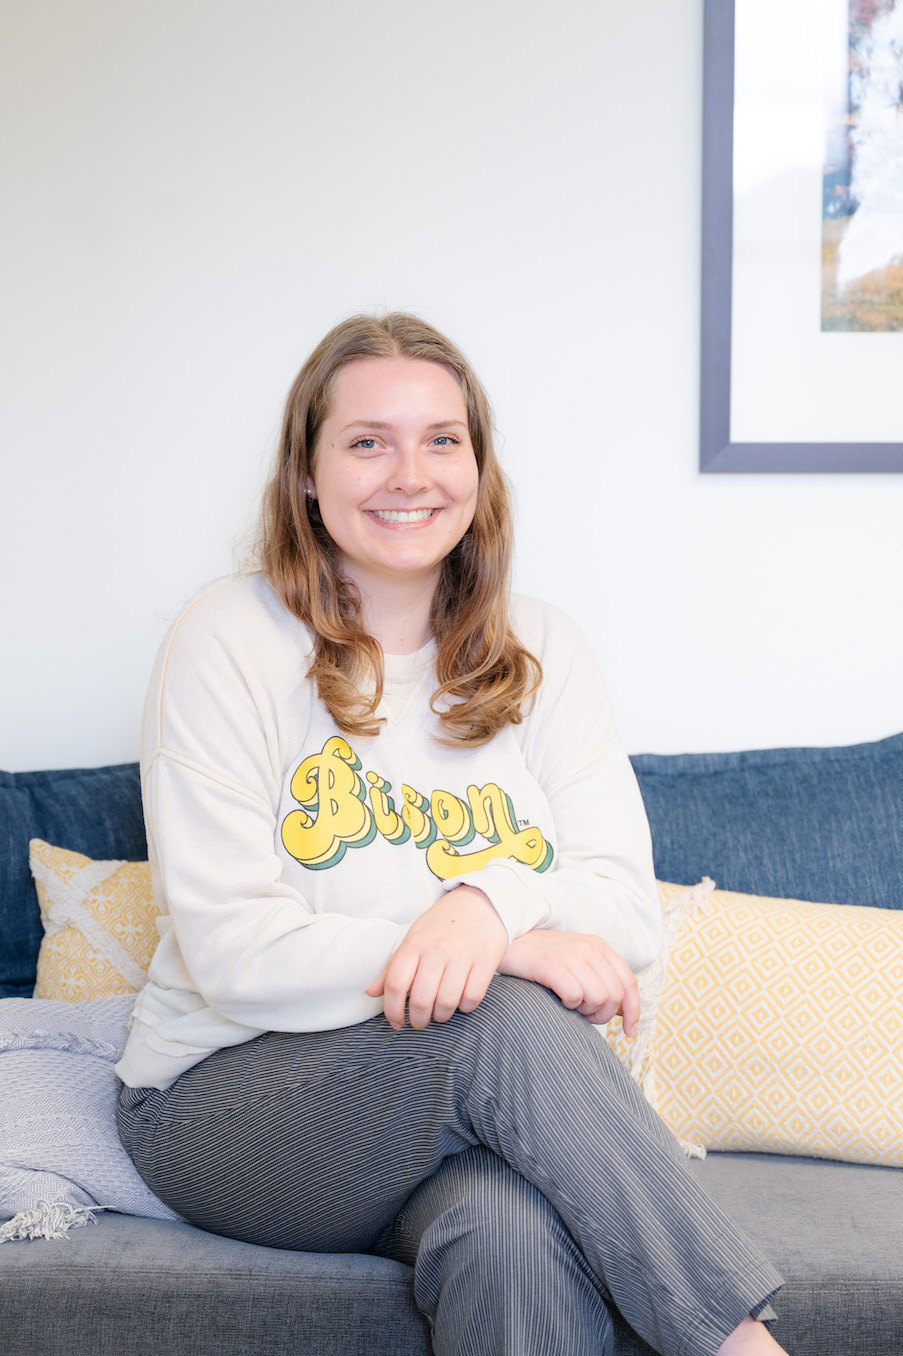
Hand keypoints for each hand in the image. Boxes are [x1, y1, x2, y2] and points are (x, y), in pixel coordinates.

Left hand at [365, 885, 507, 1030]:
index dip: (392, 1010)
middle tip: (420, 1022)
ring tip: (440, 1014)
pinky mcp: (485, 961)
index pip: (396, 984)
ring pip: (447, 1003)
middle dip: (418, 1020)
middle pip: (421, 999)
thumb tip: (370, 993)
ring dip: (441, 1017)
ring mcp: (462, 955)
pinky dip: (465, 1007)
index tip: (396, 1022)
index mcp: (415, 943)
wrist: (481, 901)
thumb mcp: (414, 937)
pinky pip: (472, 998)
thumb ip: (393, 966)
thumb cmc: (442, 924)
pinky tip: (461, 1002)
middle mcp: (437, 949)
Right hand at [497, 929, 639, 1035]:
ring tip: (570, 1005)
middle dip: (603, 1015)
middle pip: (615, 995)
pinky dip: (568, 1005)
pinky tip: (557, 998)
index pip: (629, 982)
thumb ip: (602, 980)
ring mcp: (571, 954)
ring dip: (585, 1011)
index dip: (633, 1011)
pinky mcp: (552, 963)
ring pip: (598, 998)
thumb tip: (625, 1011)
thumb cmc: (543, 959)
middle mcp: (589, 947)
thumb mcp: (577, 962)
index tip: (629, 1033)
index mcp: (599, 946)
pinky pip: (575, 996)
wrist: (509, 944)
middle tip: (585, 1016)